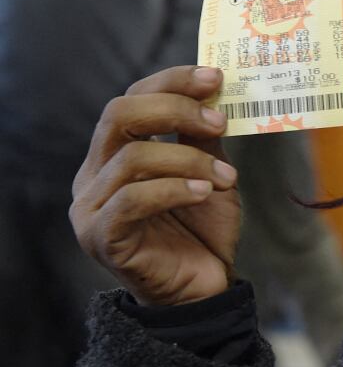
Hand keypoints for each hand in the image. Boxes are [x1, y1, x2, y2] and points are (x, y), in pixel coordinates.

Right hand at [70, 66, 240, 306]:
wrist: (204, 288)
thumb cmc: (203, 229)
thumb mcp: (209, 172)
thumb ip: (202, 137)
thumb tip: (213, 91)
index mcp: (115, 154)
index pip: (131, 99)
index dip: (171, 82)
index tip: (214, 77)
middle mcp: (95, 176)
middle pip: (119, 116)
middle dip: (175, 109)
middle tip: (219, 122)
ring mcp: (92, 208)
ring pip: (132, 158)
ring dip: (188, 160)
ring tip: (226, 179)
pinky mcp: (102, 238)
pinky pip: (132, 200)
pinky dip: (174, 189)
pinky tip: (204, 192)